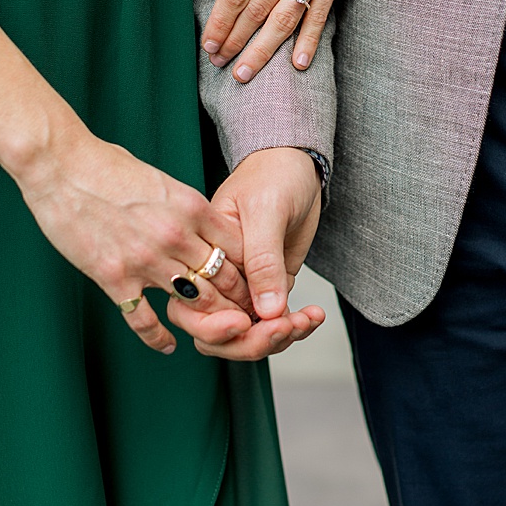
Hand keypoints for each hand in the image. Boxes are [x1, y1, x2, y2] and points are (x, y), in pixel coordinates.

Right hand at [15, 131, 257, 353]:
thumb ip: (188, 209)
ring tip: (218, 332)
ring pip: (194, 302)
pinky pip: (143, 319)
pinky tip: (168, 345)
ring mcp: (145, 260)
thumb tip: (207, 226)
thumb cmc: (110, 167)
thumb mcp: (165, 182)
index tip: (256, 284)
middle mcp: (176, 236)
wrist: (61, 165)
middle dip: (239, 300)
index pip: (239, 248)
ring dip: (209, 320)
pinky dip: (159, 337)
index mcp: (193, 208)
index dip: (252, 270)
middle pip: (224, 279)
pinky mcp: (113, 277)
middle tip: (248, 316)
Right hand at [168, 146, 324, 358]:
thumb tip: (267, 310)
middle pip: (214, 333)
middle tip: (285, 328)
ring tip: (307, 321)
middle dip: (249, 341)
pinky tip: (314, 316)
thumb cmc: (273, 175)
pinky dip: (294, 326)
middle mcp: (217, 276)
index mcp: (201, 256)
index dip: (216, 327)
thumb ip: (263, 259)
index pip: (192, 309)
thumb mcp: (266, 210)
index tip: (249, 323)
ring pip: (245, 334)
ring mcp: (244, 284)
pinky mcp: (270, 285)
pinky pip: (274, 321)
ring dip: (276, 338)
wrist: (297, 163)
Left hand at [198, 0, 363, 81]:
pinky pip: (320, 14)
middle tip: (220, 64)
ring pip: (287, 18)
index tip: (208, 44)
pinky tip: (297, 63)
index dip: (220, 22)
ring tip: (246, 72)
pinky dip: (309, 41)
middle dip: (236, 41)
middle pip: (259, 11)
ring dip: (265, 49)